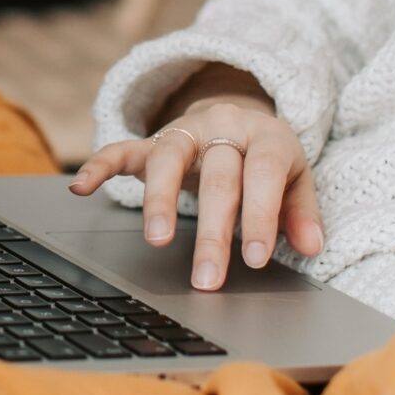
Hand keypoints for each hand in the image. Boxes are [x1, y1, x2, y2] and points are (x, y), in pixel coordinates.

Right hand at [69, 97, 323, 291]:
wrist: (239, 116)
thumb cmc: (268, 159)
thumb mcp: (296, 177)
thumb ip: (301, 211)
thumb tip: (313, 247)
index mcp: (266, 136)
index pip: (264, 173)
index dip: (261, 214)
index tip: (256, 259)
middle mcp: (225, 127)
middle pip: (218, 174)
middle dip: (214, 229)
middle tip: (208, 278)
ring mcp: (186, 131)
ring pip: (169, 155)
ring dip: (161, 198)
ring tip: (157, 240)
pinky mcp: (153, 140)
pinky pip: (123, 147)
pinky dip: (100, 164)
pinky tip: (82, 188)